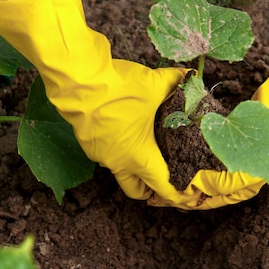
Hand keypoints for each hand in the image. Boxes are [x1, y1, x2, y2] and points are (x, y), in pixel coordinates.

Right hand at [0, 0, 263, 208]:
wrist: (69, 73)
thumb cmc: (115, 83)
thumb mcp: (155, 83)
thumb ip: (180, 85)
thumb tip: (199, 79)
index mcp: (137, 155)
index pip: (164, 188)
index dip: (181, 195)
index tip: (194, 195)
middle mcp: (116, 161)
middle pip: (140, 191)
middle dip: (159, 191)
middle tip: (175, 183)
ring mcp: (99, 154)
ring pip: (123, 173)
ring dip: (141, 169)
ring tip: (159, 160)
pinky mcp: (88, 139)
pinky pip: (110, 155)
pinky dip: (125, 153)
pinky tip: (135, 137)